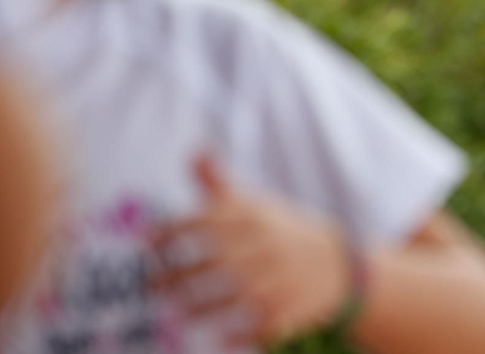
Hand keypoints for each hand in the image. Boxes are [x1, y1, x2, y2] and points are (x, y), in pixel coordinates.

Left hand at [154, 155, 352, 347]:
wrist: (337, 265)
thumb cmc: (279, 234)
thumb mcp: (254, 205)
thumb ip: (219, 184)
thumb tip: (194, 150)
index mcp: (255, 218)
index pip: (206, 221)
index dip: (171, 232)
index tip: (147, 243)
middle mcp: (267, 246)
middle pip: (213, 263)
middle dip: (175, 277)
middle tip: (152, 287)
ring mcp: (280, 279)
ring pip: (231, 297)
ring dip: (197, 308)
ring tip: (176, 312)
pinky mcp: (290, 309)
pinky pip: (258, 325)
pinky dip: (236, 334)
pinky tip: (216, 338)